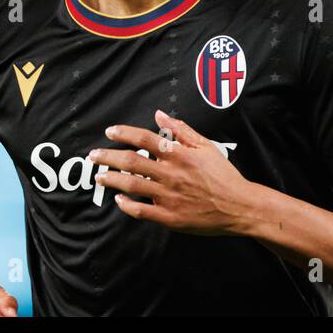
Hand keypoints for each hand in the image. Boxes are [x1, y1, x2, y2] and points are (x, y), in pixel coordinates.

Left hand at [88, 109, 257, 235]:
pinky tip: (118, 201)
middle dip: (108, 156)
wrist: (239, 206)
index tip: (110, 132)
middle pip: (132, 161)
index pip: (145, 138)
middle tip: (93, 155)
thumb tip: (160, 115)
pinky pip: (142, 211)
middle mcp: (171, 174)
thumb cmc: (223, 175)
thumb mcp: (206, 146)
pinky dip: (127, 206)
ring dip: (112, 179)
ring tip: (99, 176)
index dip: (124, 133)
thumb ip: (182, 129)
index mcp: (179, 154)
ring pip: (132, 185)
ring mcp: (169, 196)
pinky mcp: (170, 217)